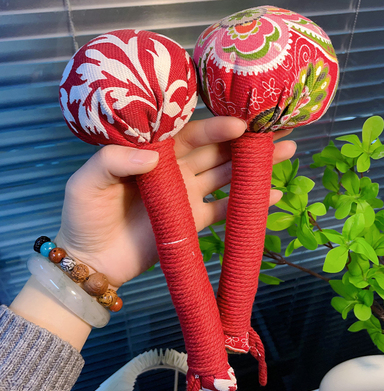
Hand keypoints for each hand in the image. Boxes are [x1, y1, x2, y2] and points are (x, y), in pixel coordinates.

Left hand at [55, 117, 295, 287]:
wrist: (91, 261)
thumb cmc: (85, 217)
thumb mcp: (87, 182)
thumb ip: (113, 161)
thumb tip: (153, 155)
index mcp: (152, 154)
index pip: (188, 133)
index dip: (214, 127)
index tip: (240, 124)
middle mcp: (174, 170)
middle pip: (215, 151)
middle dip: (245, 141)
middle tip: (276, 129)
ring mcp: (186, 196)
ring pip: (225, 175)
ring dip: (252, 166)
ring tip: (285, 152)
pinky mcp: (193, 222)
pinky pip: (223, 210)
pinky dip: (245, 204)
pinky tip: (270, 195)